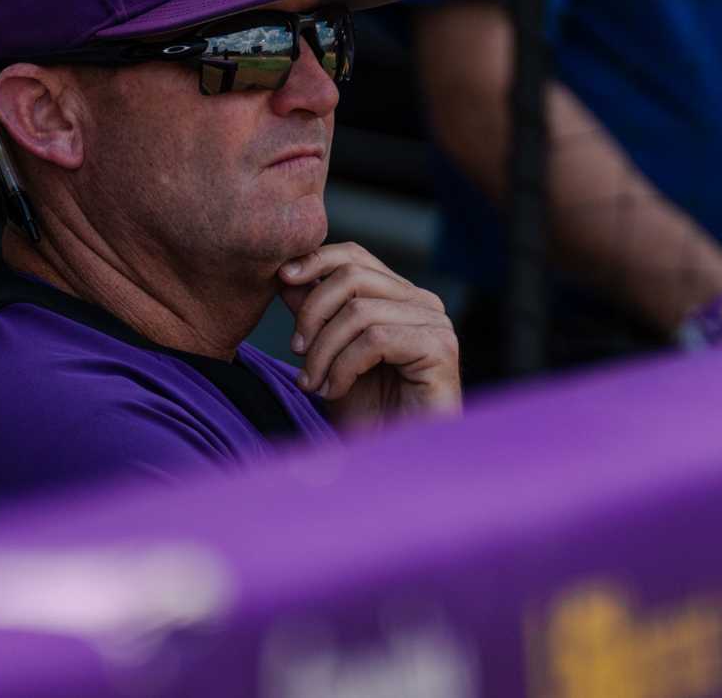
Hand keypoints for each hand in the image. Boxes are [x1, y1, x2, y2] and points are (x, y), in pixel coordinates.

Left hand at [279, 243, 460, 428]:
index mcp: (400, 298)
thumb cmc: (368, 416)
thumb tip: (287, 276)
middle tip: (296, 353)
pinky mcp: (440, 348)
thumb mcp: (329, 358)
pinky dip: (344, 366)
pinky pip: (376, 340)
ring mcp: (435, 324)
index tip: (281, 278)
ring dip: (323, 351)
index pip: (355, 257)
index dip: (316, 261)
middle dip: (313, 314)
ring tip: (313, 383)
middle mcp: (423, 303)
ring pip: (360, 311)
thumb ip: (315, 316)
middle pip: (353, 277)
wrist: (395, 463)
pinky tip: (335, 392)